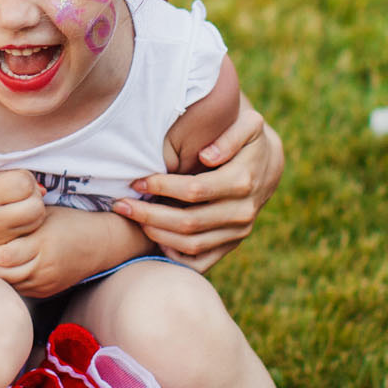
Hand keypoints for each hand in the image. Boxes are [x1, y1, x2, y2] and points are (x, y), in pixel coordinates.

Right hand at [0, 170, 46, 246]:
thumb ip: (11, 177)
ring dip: (34, 211)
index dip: (25, 178)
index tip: (14, 180)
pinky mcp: (2, 247)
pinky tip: (16, 217)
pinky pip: (28, 234)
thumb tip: (42, 190)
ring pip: (36, 222)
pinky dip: (28, 224)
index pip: (24, 183)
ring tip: (19, 205)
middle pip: (36, 206)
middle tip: (21, 194)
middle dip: (34, 196)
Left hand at [0, 207, 84, 297]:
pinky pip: (18, 288)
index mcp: (43, 244)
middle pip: (2, 274)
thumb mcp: (46, 214)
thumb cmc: (72, 221)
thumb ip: (20, 219)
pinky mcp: (47, 290)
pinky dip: (1, 281)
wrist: (104, 243)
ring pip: (8, 284)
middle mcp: (43, 267)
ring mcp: (46, 282)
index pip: (5, 255)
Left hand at [115, 97, 282, 270]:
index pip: (195, 190)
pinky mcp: (231, 244)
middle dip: (149, 215)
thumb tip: (207, 157)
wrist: (267, 165)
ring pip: (192, 244)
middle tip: (121, 205)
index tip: (137, 181)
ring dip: (157, 235)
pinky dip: (175, 256)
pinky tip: (155, 242)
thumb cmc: (248, 140)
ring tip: (132, 219)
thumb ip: (230, 136)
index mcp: (243, 181)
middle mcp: (242, 212)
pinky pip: (200, 261)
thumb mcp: (248, 125)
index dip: (162, 187)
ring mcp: (238, 232)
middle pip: (189, 222)